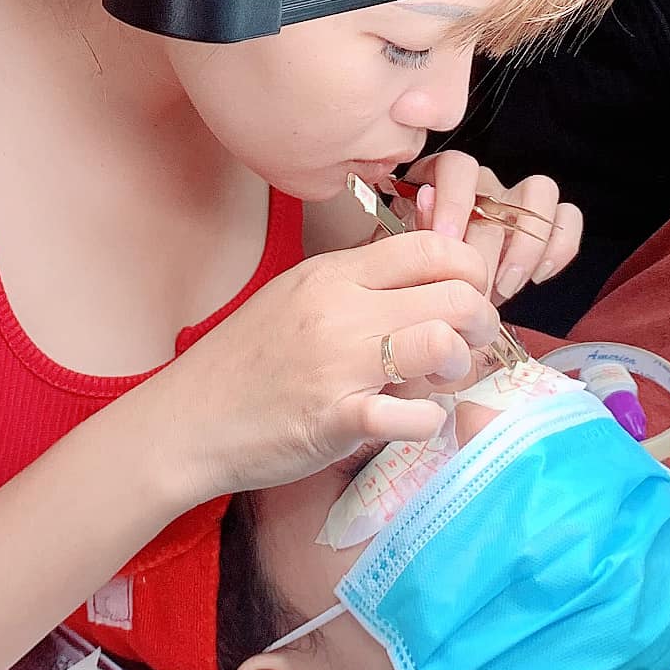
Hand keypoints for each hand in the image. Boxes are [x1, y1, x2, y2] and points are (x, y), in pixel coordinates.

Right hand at [151, 230, 501, 498]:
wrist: (189, 419)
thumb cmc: (248, 359)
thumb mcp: (301, 296)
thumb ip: (360, 283)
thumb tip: (429, 279)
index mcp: (334, 273)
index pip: (431, 247)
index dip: (470, 269)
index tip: (468, 297)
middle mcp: (340, 309)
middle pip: (453, 293)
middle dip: (480, 320)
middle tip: (470, 344)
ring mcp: (338, 363)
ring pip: (441, 342)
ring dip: (460, 366)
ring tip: (444, 382)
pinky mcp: (336, 418)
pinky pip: (414, 415)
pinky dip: (430, 422)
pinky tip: (416, 422)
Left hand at [395, 152, 582, 300]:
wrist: (444, 294)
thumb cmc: (422, 266)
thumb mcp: (407, 248)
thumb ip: (414, 226)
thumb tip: (426, 199)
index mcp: (443, 179)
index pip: (456, 166)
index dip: (454, 200)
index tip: (447, 241)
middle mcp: (484, 185)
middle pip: (496, 199)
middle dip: (486, 251)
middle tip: (474, 289)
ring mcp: (517, 201)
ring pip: (541, 191)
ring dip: (527, 244)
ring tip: (507, 284)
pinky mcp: (546, 223)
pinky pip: (567, 218)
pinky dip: (559, 247)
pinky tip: (537, 276)